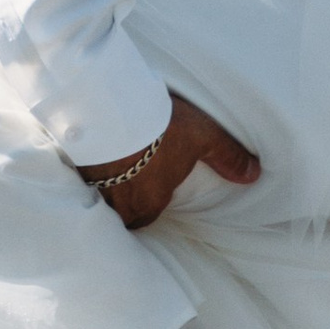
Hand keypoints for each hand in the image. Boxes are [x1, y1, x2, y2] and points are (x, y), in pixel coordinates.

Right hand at [80, 91, 260, 231]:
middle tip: (126, 186)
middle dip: (123, 204)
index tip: (149, 193)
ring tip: (104, 173)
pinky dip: (84, 173)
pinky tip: (84, 159)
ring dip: (102, 189)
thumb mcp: (202, 136)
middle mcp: (120, 202)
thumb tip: (255, 176)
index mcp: (150, 201)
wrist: (110, 110)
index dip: (149, 206)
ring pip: (98, 199)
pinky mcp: (74, 167)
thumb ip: (227, 157)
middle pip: (120, 214)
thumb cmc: (159, 127)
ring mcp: (94, 186)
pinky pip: (78, 180)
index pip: (147, 218)